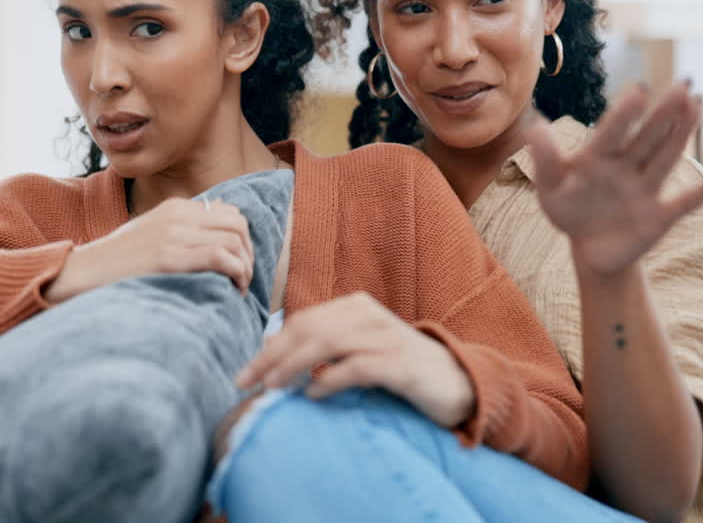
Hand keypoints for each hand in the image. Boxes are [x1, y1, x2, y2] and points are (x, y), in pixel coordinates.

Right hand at [46, 198, 254, 302]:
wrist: (83, 271)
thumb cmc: (118, 261)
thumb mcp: (152, 232)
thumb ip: (183, 227)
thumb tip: (219, 220)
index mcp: (176, 207)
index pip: (229, 212)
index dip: (243, 239)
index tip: (240, 263)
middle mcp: (178, 214)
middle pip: (238, 224)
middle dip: (249, 253)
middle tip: (244, 278)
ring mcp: (174, 233)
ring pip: (234, 240)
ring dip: (245, 267)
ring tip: (239, 288)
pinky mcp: (170, 256)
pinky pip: (221, 257)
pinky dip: (236, 273)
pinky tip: (231, 289)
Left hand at [234, 292, 475, 427]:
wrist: (457, 383)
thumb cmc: (399, 368)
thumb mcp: (357, 350)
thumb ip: (321, 344)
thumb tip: (271, 345)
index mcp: (355, 307)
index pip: (302, 321)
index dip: (270, 346)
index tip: (245, 374)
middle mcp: (369, 315)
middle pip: (309, 330)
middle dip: (273, 356)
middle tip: (248, 383)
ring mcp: (386, 337)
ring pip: (328, 344)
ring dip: (294, 366)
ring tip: (273, 388)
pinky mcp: (401, 364)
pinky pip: (357, 367)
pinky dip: (331, 381)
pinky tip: (315, 395)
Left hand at [526, 81, 702, 277]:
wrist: (589, 250)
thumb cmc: (569, 212)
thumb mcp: (550, 189)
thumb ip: (545, 158)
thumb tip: (533, 123)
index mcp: (599, 157)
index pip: (613, 133)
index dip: (625, 114)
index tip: (639, 91)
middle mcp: (627, 166)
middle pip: (649, 136)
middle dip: (665, 112)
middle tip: (683, 83)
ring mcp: (647, 189)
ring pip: (668, 156)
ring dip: (683, 133)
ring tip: (697, 104)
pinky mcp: (661, 216)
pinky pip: (688, 201)